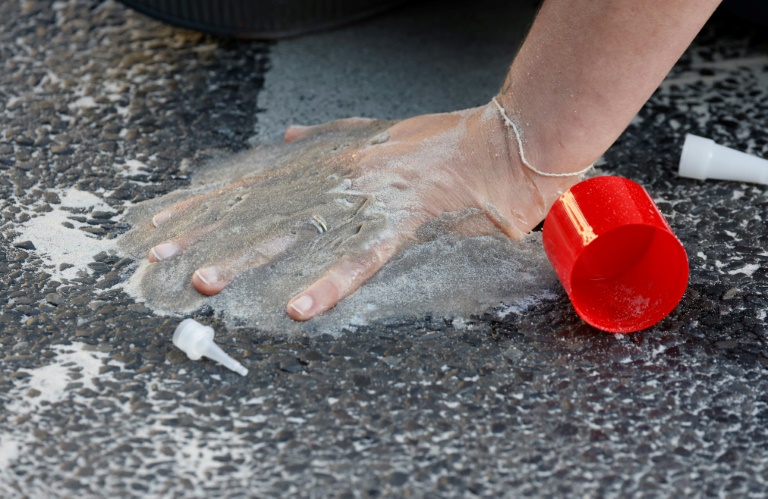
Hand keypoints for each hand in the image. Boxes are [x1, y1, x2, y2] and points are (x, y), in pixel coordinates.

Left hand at [143, 102, 579, 320]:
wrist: (496, 147)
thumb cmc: (440, 142)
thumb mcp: (373, 132)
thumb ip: (325, 135)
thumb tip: (284, 139)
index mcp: (325, 160)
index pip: (252, 184)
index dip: (207, 205)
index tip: (166, 225)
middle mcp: (333, 178)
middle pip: (259, 207)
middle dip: (206, 233)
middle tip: (159, 259)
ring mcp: (363, 200)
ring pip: (297, 231)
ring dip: (250, 256)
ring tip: (206, 281)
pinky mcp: (398, 223)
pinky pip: (359, 258)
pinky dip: (330, 282)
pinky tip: (301, 307)